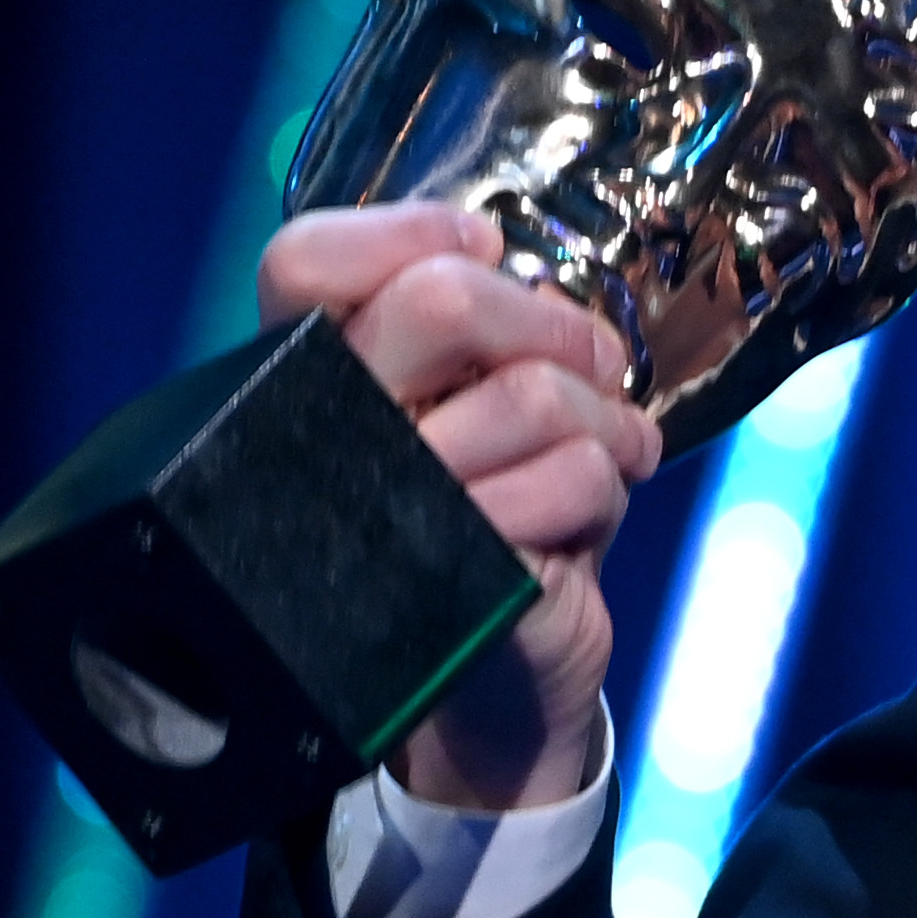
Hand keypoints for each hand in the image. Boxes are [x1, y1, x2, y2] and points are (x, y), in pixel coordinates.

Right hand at [259, 202, 652, 810]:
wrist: (496, 684)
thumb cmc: (480, 520)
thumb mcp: (469, 413)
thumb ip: (474, 340)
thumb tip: (532, 280)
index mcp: (313, 381)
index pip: (301, 265)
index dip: (400, 232)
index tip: (481, 242)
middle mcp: (328, 440)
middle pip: (436, 305)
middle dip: (545, 319)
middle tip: (589, 357)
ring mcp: (386, 515)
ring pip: (526, 394)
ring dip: (599, 412)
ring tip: (614, 441)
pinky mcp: (459, 581)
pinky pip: (571, 479)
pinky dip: (610, 480)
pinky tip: (604, 496)